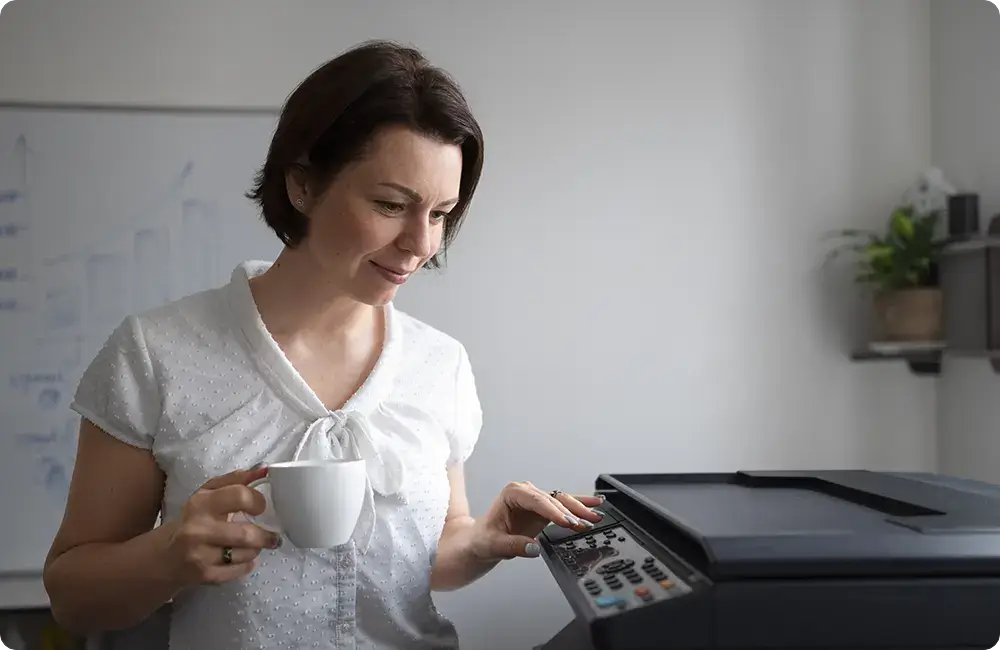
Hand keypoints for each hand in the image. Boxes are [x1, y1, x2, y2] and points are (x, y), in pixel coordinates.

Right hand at [163, 467, 280, 586]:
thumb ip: (236, 480)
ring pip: (246, 554)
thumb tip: (264, 469)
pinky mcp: (204, 575)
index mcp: (201, 503)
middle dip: (265, 536)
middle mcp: (198, 529)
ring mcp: (200, 555)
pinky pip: (239, 571)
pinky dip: (248, 565)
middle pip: (246, 534)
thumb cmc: (195, 518)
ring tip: (254, 545)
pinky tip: (243, 559)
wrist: (167, 556)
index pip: (240, 496)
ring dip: (256, 549)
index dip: (258, 501)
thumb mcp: (209, 493)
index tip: (262, 508)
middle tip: (272, 536)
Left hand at [471, 481, 604, 561]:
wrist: (480, 541)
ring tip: (596, 516)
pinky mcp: (543, 509)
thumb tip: (533, 547)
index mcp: (513, 493)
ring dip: (580, 509)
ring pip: (562, 501)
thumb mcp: (494, 545)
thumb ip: (513, 546)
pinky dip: (580, 505)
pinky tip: (595, 504)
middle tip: (586, 522)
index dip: (554, 512)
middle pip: (554, 500)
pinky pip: (564, 506)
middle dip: (572, 511)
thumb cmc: (483, 539)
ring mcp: (536, 500)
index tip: (568, 522)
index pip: (538, 501)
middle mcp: (526, 492)